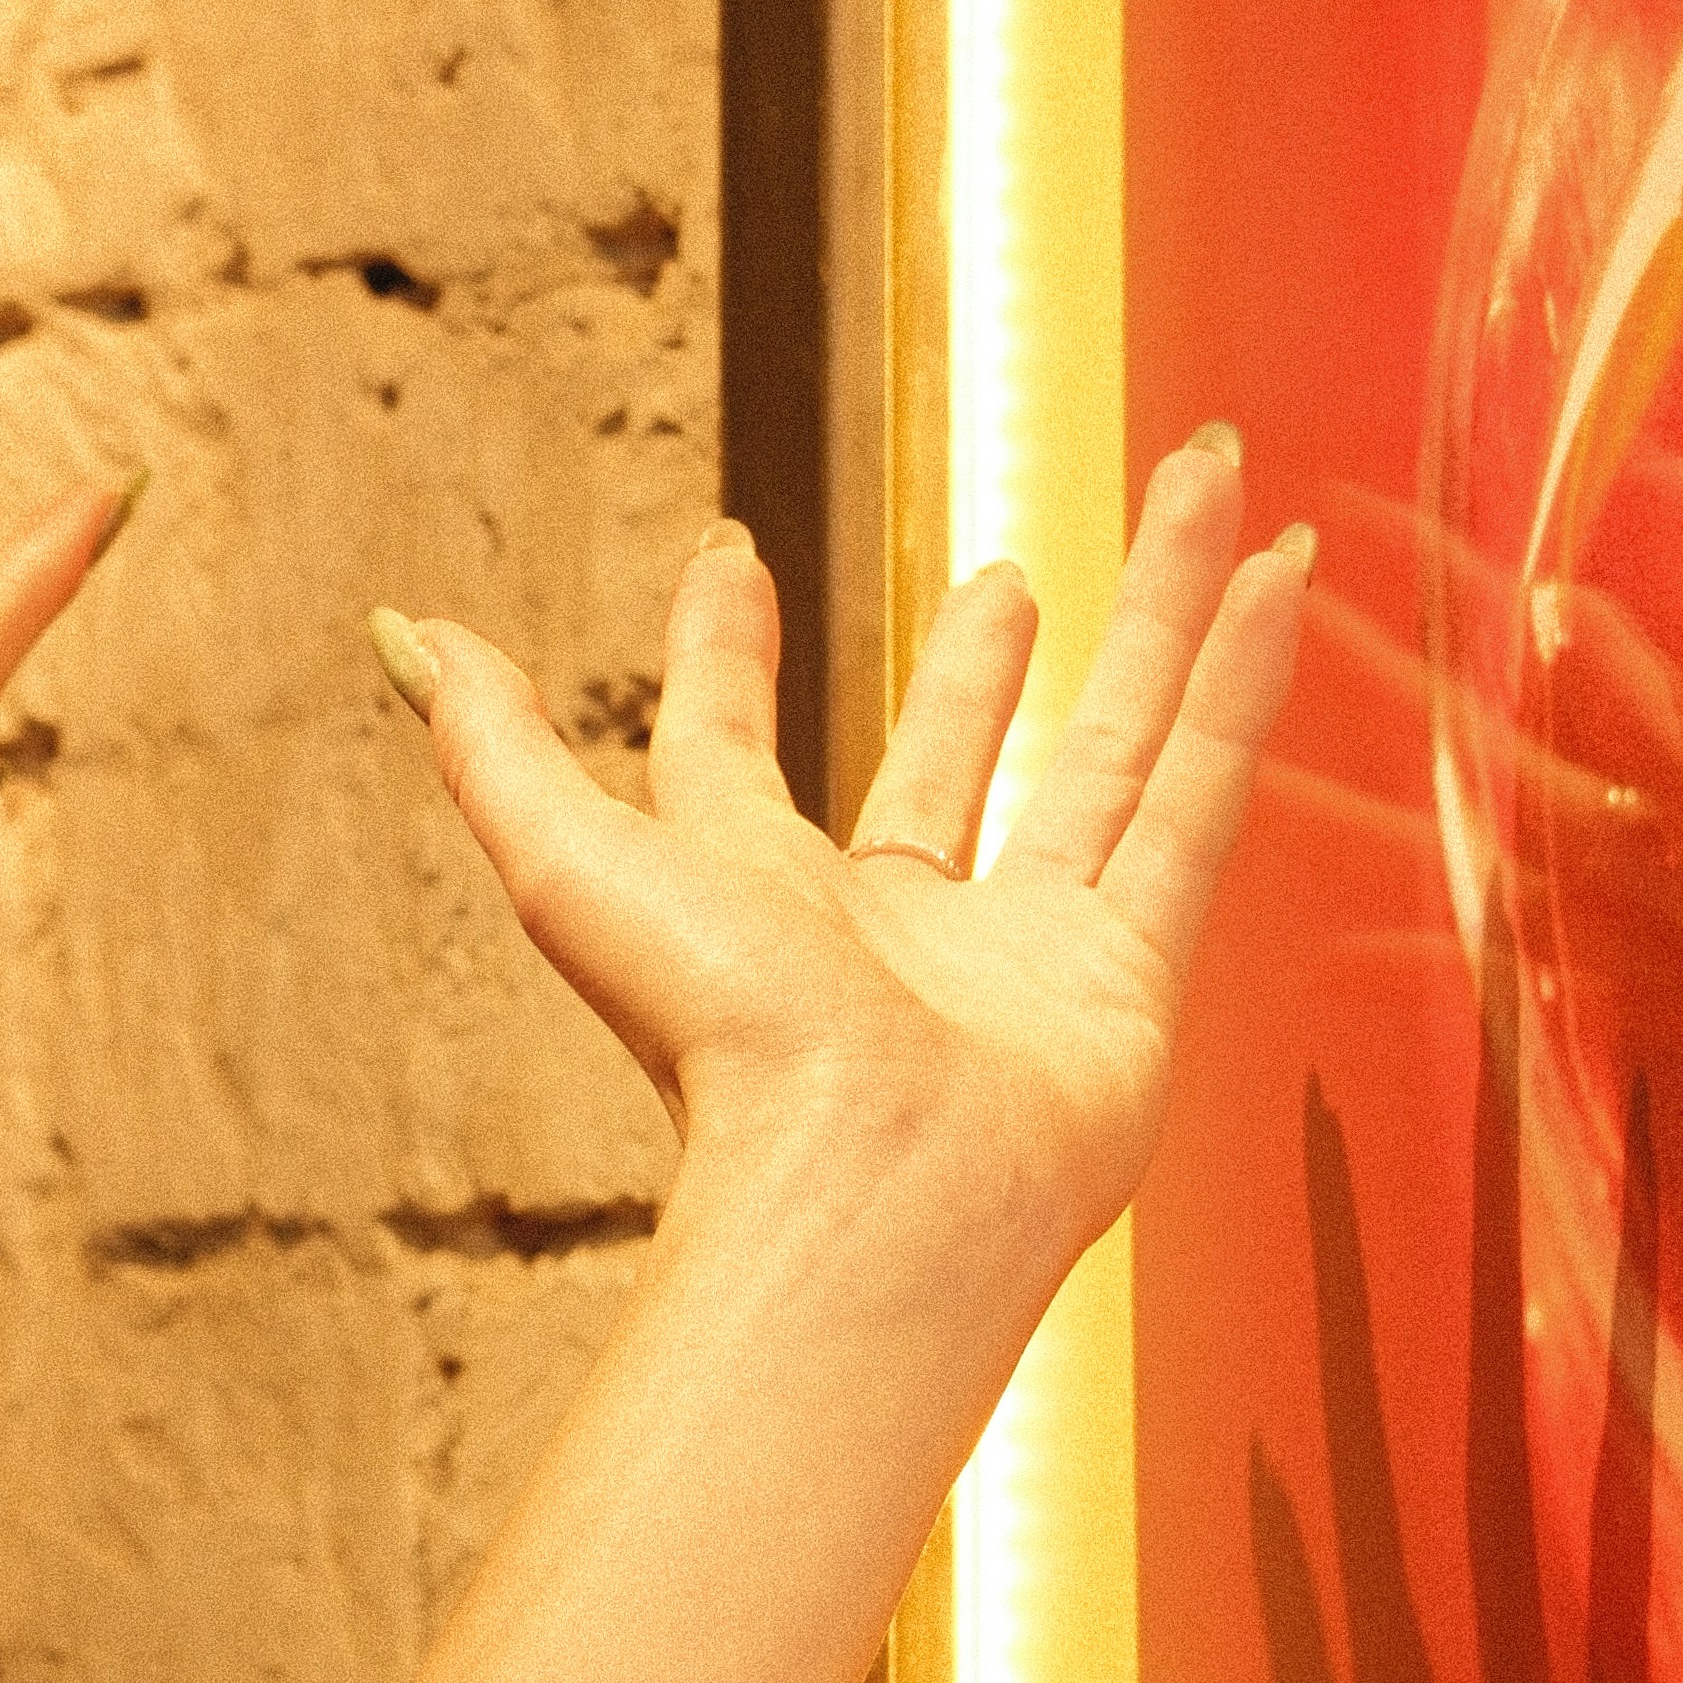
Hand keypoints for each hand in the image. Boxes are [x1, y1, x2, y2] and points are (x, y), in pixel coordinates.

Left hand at [384, 433, 1313, 1298]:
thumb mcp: (576, 868)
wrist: (876, 1194)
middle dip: (990, 656)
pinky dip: (1241, 684)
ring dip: (1164, 612)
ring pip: (1111, 745)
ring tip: (1202, 488)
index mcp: (758, 897)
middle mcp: (897, 926)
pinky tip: (1277, 577)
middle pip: (956, 753)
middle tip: (1013, 567)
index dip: (729, 656)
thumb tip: (405, 633)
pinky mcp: (1130, 970)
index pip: (733, 752)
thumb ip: (496, 752)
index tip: (732, 557)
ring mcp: (1027, 951)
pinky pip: (1195, 795)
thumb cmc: (726, 1052)